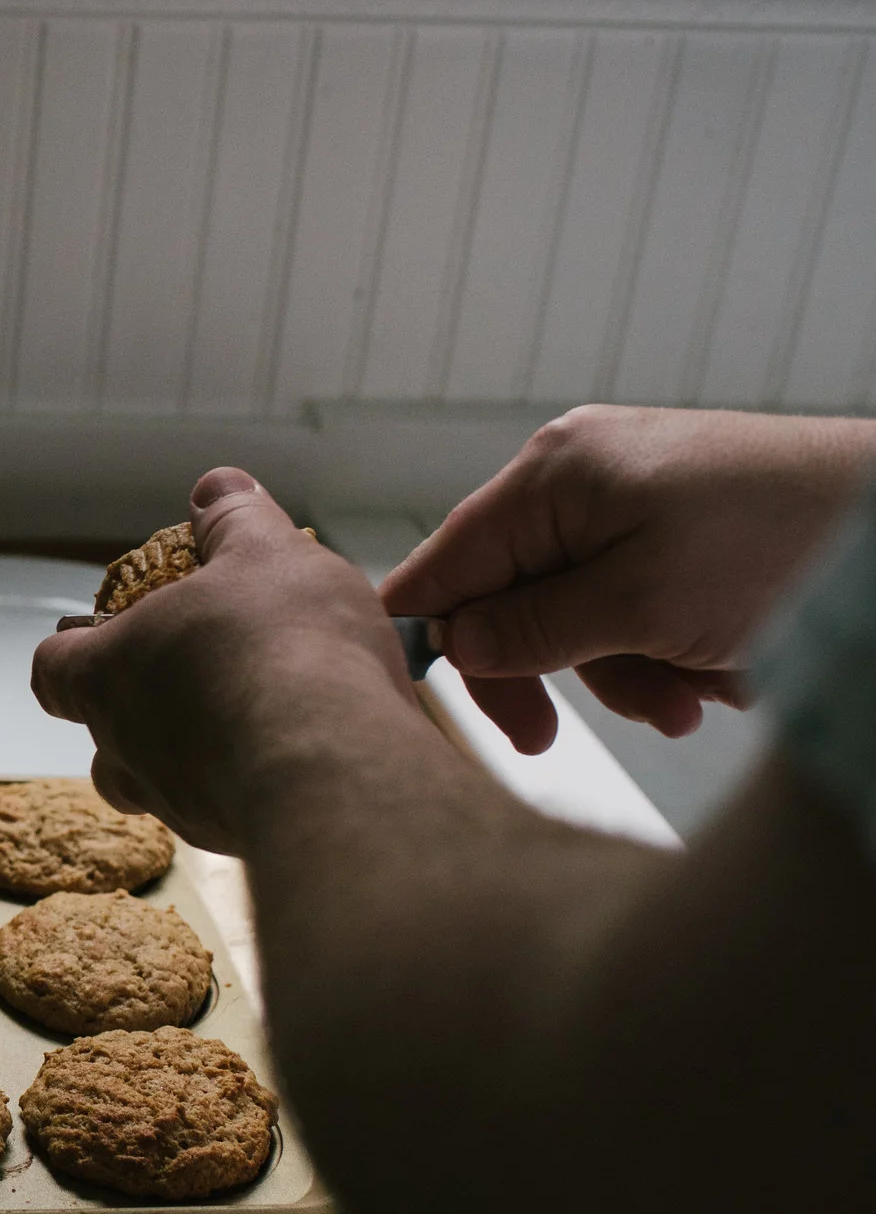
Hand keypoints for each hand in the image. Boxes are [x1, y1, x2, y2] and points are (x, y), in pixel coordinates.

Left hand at [31, 467, 416, 853]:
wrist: (339, 768)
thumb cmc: (284, 651)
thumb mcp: (265, 554)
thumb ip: (235, 521)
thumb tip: (214, 489)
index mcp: (110, 672)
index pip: (53, 669)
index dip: (71, 652)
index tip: (100, 636)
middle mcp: (126, 748)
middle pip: (103, 739)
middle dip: (139, 711)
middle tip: (198, 677)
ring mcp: (175, 804)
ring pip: (158, 786)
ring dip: (192, 756)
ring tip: (255, 718)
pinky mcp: (231, 841)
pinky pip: (224, 813)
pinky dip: (249, 786)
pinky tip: (302, 757)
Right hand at [377, 405, 875, 752]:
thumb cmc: (782, 542)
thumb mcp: (638, 604)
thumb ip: (533, 629)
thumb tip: (456, 644)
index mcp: (553, 475)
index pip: (445, 564)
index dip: (432, 639)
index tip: (431, 710)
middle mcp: (581, 481)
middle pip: (510, 599)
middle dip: (551, 670)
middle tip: (546, 739)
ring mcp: (632, 505)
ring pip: (576, 618)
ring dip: (623, 674)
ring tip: (691, 702)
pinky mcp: (679, 534)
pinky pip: (633, 611)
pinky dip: (664, 652)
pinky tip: (715, 672)